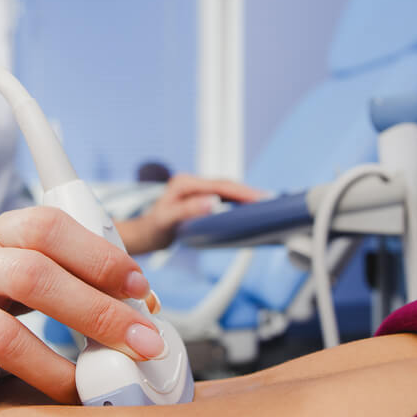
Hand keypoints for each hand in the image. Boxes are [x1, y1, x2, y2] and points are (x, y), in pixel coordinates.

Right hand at [0, 209, 165, 405]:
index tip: (139, 287)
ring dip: (45, 364)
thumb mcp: (19, 251)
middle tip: (141, 343)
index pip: (52, 229)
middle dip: (94, 312)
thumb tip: (142, 307)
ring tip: (79, 390)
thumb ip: (72, 270)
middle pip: (35, 278)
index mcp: (3, 231)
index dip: (98, 255)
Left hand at [117, 173, 263, 253]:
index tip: (261, 198)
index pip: (220, 185)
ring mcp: (196, 189)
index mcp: (185, 183)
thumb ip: (188, 210)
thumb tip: (213, 202)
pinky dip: (238, 202)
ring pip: (227, 190)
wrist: (144, 234)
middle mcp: (192, 182)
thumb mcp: (167, 221)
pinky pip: (223, 197)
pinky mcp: (200, 197)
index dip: (242, 191)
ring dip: (246, 196)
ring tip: (267, 205)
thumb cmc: (153, 229)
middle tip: (272, 202)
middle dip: (249, 193)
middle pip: (227, 185)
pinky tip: (250, 209)